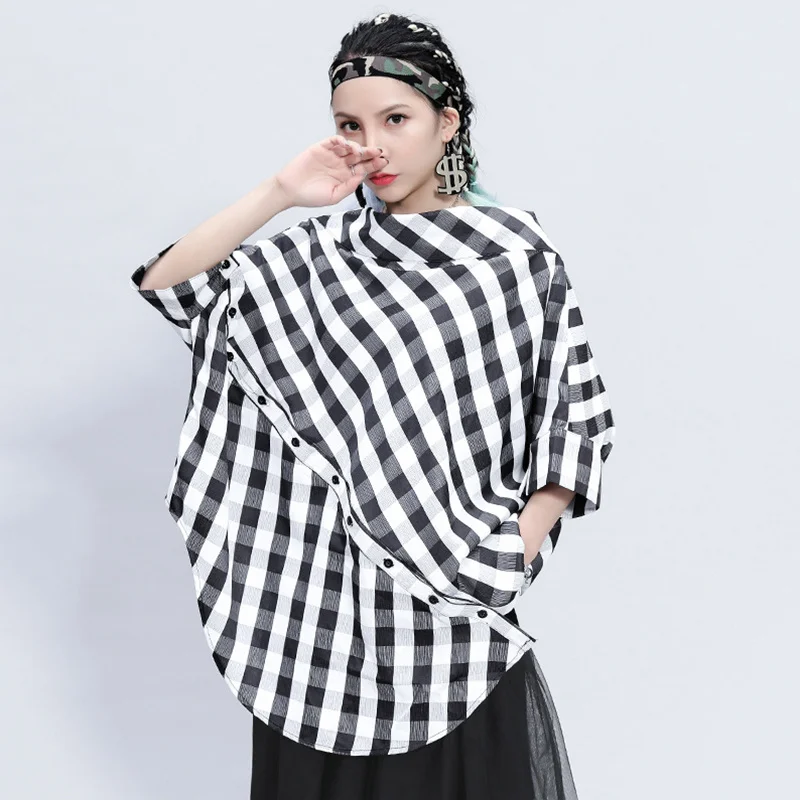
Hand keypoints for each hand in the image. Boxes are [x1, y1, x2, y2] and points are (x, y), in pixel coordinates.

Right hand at [274, 135, 388, 208]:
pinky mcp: (321, 148)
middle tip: (379, 152)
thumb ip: (349, 187)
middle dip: (370, 153)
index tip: (384, 164)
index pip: (363, 168)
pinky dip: (340, 140)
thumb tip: (362, 176)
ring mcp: (331, 155)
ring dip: (356, 147)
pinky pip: (333, 140)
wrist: (290, 191)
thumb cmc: (311, 196)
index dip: (373, 165)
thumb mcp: (334, 196)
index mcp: (346, 176)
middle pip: (359, 156)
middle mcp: (341, 164)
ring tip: (360, 152)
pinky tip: (346, 144)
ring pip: (348, 147)